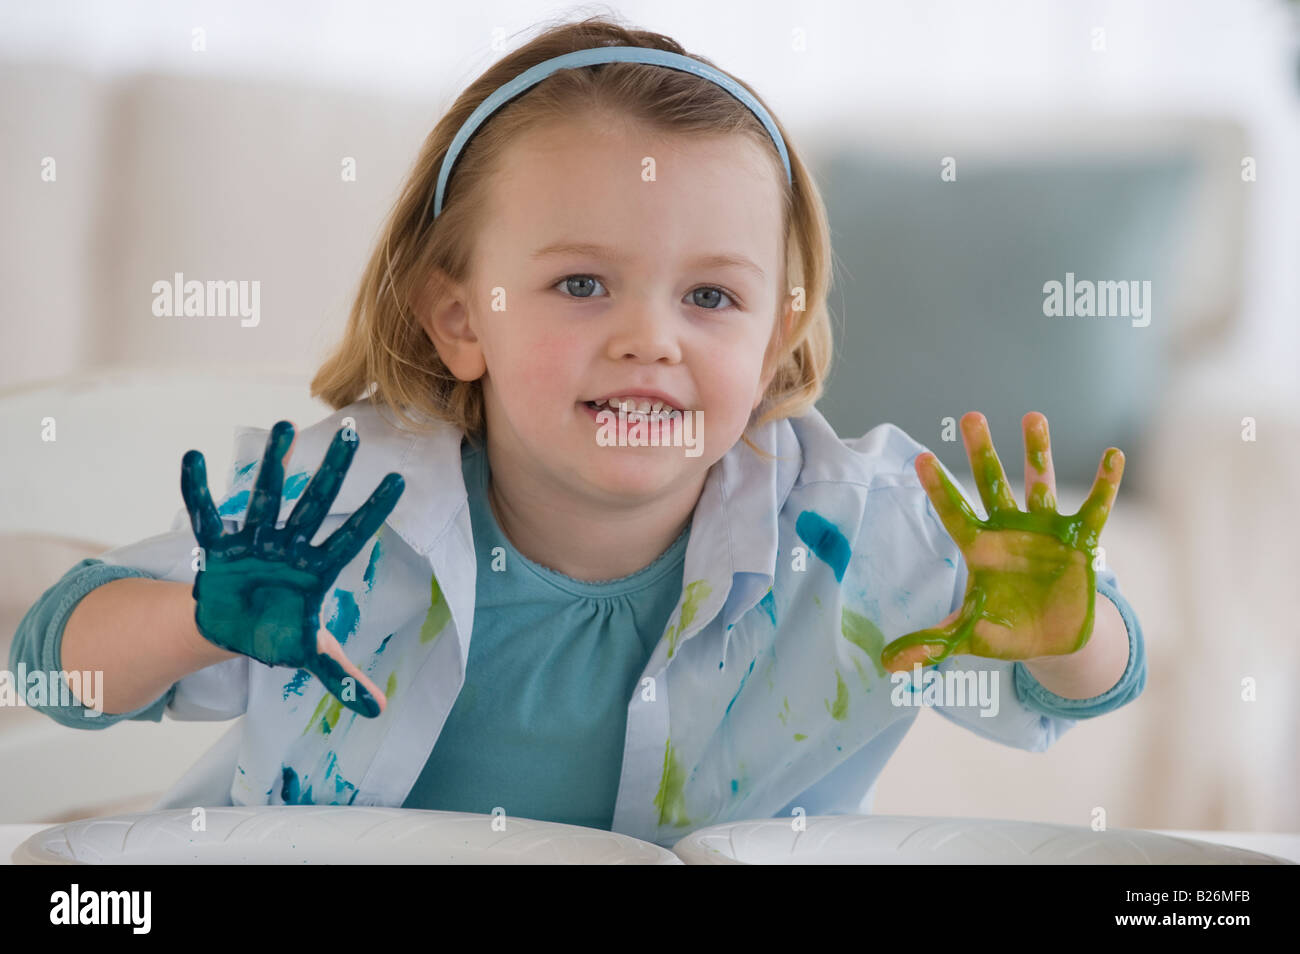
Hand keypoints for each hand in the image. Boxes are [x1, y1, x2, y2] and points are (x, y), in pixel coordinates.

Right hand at [180, 420, 404, 717]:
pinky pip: (205, 516)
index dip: (374, 512)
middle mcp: (289, 547)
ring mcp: (255, 543)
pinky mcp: (219, 549)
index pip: (352, 537)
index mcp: (316, 570)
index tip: (400, 481)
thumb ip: (343, 677)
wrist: (232, 628)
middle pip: (314, 505)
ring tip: (282, 425)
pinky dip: (196, 490)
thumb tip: (378, 711)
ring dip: (271, 465)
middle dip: (331, 472)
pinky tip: (193, 456)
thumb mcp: (310, 654)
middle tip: (350, 433)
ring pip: (264, 498)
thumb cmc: (277, 634)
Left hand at [880, 411, 1122, 671]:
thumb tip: (888, 664)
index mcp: (979, 548)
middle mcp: (1009, 530)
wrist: (1054, 640)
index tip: (920, 459)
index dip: (938, 488)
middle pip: (993, 484)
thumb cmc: (1006, 630)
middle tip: (972, 416)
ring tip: (1032, 417)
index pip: (953, 512)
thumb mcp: (969, 637)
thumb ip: (932, 643)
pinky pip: (1094, 509)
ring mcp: (1044, 531)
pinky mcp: (1080, 541)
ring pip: (1039, 484)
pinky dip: (1106, 485)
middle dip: (982, 452)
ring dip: (1037, 453)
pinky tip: (1114, 455)